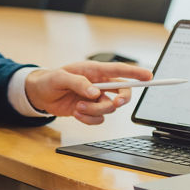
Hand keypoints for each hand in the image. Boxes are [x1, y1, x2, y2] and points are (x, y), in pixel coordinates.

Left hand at [24, 60, 152, 124]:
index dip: (136, 72)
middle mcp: (99, 84)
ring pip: (110, 108)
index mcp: (95, 71)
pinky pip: (99, 119)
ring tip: (78, 107)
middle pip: (122, 91)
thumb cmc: (50, 80)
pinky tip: (76, 113)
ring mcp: (96, 99)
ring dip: (95, 110)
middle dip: (121, 98)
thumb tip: (94, 92)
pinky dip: (89, 119)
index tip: (149, 76)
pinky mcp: (90, 111)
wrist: (40, 95)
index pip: (120, 70)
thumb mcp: (60, 78)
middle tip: (115, 102)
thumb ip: (78, 82)